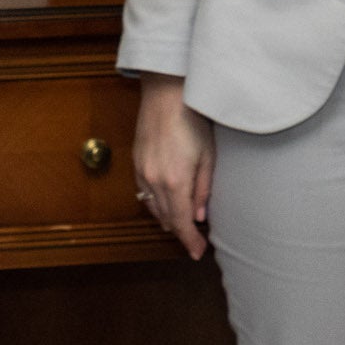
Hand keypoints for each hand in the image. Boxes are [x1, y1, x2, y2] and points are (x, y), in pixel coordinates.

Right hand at [132, 74, 215, 258]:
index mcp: (175, 182)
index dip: (189, 241)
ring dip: (168, 218)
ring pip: (153, 208)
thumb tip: (199, 216)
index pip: (181, 224)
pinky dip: (155, 203)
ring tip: (183, 222)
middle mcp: (154, 181)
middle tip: (196, 238)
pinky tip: (166, 202)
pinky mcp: (135, 162)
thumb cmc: (192, 120)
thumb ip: (203, 189)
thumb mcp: (208, 156)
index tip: (198, 252)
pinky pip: (143, 193)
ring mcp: (141, 172)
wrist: (166, 93)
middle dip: (181, 231)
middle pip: (166, 219)